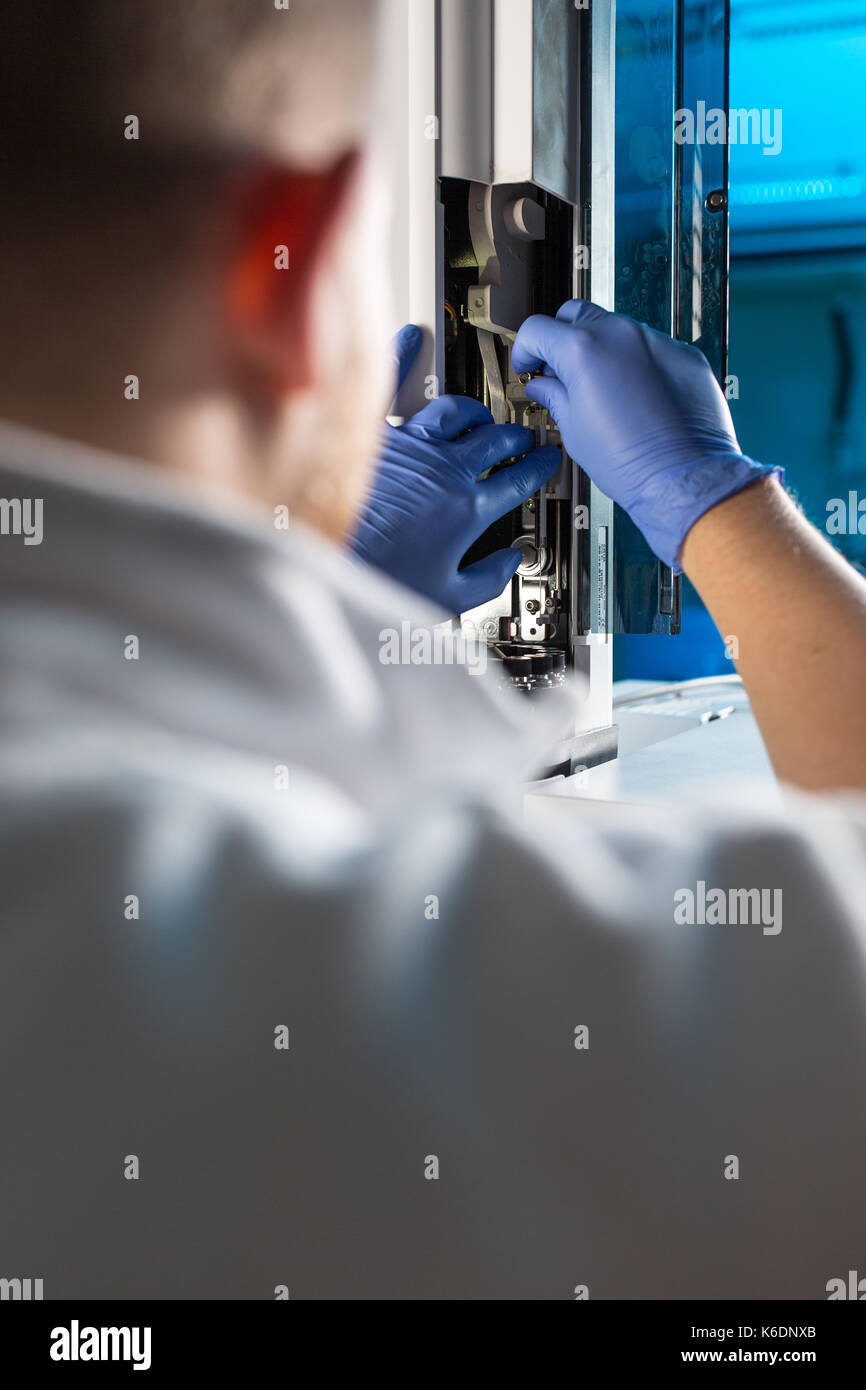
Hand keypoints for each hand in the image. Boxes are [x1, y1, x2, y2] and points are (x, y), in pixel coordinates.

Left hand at [350, 325, 560, 612]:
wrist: (324, 561)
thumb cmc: (377, 578)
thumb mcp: (448, 597)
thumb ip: (488, 578)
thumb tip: (509, 563)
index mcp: (468, 508)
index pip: (519, 480)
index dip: (540, 468)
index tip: (547, 461)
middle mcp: (444, 469)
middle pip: (494, 440)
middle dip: (515, 437)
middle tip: (522, 436)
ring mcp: (410, 447)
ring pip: (455, 412)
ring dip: (474, 413)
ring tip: (479, 417)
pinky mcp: (374, 437)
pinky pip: (389, 385)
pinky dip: (402, 357)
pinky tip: (410, 338)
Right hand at [511, 300, 780, 570]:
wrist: (681, 477)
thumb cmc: (628, 461)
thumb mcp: (574, 430)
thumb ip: (554, 397)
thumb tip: (544, 386)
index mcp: (583, 350)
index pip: (537, 328)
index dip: (525, 349)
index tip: (528, 365)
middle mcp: (620, 334)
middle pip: (576, 315)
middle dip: (561, 338)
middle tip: (560, 371)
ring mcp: (655, 341)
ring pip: (616, 329)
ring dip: (602, 350)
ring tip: (603, 389)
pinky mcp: (683, 354)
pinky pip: (650, 348)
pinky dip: (637, 363)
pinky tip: (638, 397)